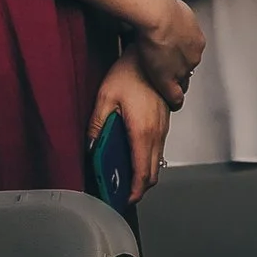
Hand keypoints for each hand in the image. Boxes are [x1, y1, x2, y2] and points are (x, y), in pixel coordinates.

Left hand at [88, 58, 172, 203]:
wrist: (153, 54)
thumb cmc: (129, 72)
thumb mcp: (105, 98)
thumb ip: (97, 125)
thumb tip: (91, 148)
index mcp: (143, 131)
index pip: (142, 172)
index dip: (133, 191)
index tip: (122, 201)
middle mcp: (157, 132)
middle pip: (153, 172)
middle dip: (138, 188)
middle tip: (119, 196)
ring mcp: (164, 127)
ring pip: (157, 161)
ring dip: (143, 174)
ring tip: (123, 180)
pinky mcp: (165, 121)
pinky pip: (159, 149)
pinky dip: (148, 160)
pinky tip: (132, 158)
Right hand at [127, 0, 205, 108]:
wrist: (159, 16)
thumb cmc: (162, 8)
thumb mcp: (175, 9)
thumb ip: (176, 16)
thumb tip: (170, 11)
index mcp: (195, 39)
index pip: (190, 55)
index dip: (182, 59)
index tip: (175, 60)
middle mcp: (193, 55)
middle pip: (188, 69)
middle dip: (180, 72)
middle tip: (170, 75)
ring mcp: (183, 69)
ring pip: (182, 82)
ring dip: (177, 85)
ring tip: (170, 91)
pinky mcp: (170, 79)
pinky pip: (175, 95)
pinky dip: (175, 100)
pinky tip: (173, 104)